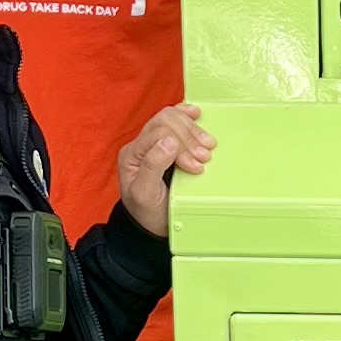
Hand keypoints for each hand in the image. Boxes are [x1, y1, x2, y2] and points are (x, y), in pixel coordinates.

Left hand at [114, 103, 214, 235]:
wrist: (151, 225)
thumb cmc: (147, 212)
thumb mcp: (145, 195)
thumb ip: (153, 166)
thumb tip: (169, 141)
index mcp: (132, 154)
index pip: (159, 134)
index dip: (181, 146)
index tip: (196, 167)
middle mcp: (141, 145)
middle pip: (166, 123)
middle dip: (189, 138)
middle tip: (204, 158)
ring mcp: (154, 143)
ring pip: (172, 119)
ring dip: (193, 131)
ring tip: (207, 147)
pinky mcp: (167, 145)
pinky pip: (175, 121)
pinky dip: (187, 117)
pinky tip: (197, 114)